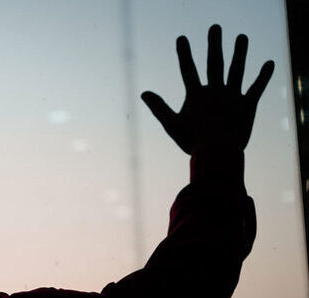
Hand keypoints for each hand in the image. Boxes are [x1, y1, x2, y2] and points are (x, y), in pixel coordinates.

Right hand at [141, 25, 273, 155]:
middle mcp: (215, 91)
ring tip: (242, 37)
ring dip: (240, 52)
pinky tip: (269, 62)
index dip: (184, 54)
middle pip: (215, 63)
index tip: (182, 38)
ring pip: (237, 70)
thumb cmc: (192, 141)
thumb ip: (158, 107)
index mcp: (196, 95)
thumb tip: (143, 93)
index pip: (188, 70)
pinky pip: (257, 88)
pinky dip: (263, 75)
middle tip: (215, 28)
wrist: (218, 153)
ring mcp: (233, 97)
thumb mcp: (171, 124)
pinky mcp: (248, 105)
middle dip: (215, 44)